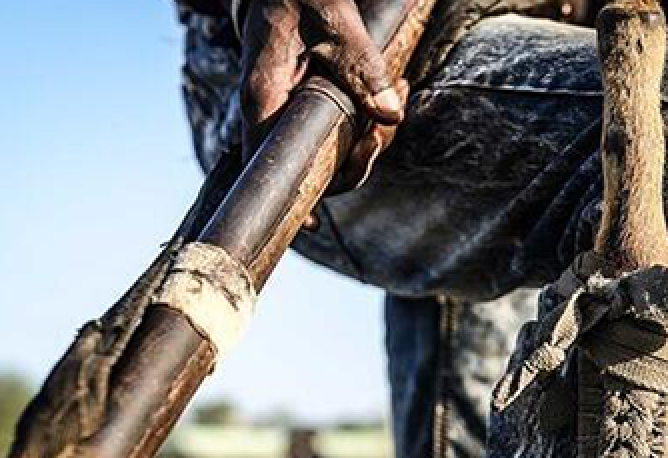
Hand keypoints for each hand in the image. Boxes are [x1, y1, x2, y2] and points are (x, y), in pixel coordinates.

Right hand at [239, 0, 404, 193]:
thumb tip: (390, 116)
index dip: (291, 196)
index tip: (313, 224)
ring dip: (376, 134)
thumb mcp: (333, 22)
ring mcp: (293, 109)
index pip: (268, 160)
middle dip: (359, 159)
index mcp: (265, 94)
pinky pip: (345, 127)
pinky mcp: (313, 103)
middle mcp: (274, 110)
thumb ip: (361, 67)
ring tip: (403, 91)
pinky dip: (374, 117)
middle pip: (314, 165)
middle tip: (385, 130)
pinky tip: (398, 90)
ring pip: (336, 148)